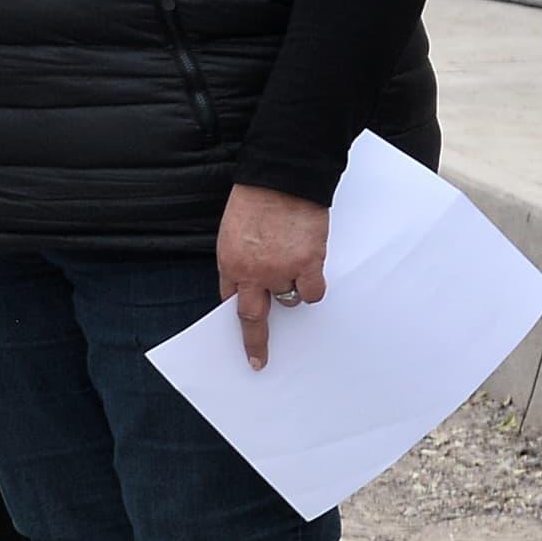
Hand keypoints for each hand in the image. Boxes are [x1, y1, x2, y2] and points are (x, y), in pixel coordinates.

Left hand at [216, 183, 331, 372]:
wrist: (280, 181)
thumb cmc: (255, 202)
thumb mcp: (231, 233)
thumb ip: (239, 262)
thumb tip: (246, 284)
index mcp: (229, 263)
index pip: (230, 300)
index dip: (238, 312)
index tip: (240, 333)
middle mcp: (252, 273)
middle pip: (252, 318)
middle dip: (255, 342)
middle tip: (259, 359)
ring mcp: (280, 272)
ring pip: (287, 300)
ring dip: (290, 287)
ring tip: (292, 259)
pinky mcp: (307, 265)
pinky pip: (311, 294)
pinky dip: (312, 287)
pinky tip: (310, 271)